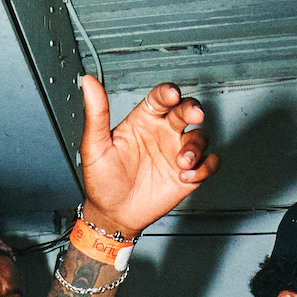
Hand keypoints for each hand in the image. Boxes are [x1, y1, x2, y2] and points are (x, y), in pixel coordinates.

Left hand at [79, 77, 216, 236]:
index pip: (160, 98)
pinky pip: (208, 164)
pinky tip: (187, 176)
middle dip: (192, 109)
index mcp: (143, 121)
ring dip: (196, 146)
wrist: (112, 215)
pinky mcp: (188, 174)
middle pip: (186, 111)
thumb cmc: (102, 180)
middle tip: (194, 115)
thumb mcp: (94, 146)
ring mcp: (176, 152)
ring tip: (182, 162)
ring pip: (200, 137)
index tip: (171, 94)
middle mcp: (163, 132)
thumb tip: (88, 82)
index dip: (168, 93)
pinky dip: (205, 167)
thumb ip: (95, 113)